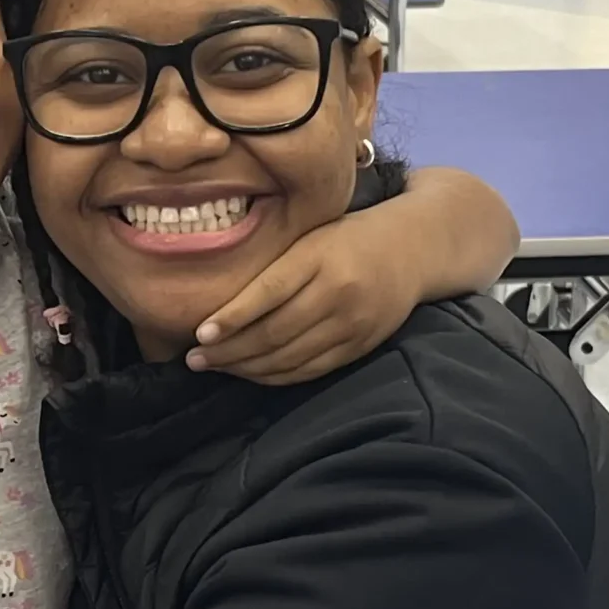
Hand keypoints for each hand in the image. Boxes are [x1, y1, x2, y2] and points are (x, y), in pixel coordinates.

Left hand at [190, 203, 417, 385]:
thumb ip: (275, 260)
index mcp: (320, 256)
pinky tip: (250, 374)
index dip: (232, 317)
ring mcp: (351, 323)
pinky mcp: (359, 346)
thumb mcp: (312, 232)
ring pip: (289, 357)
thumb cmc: (348, 236)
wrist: (413, 250)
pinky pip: (310, 370)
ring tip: (214, 367)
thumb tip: (216, 289)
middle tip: (195, 359)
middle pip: (275, 332)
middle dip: (229, 351)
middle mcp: (338, 292)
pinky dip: (275, 376)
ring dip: (246, 368)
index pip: (269, 292)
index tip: (200, 334)